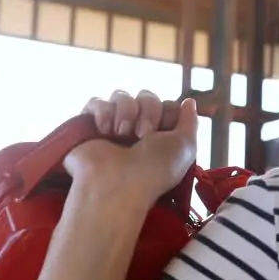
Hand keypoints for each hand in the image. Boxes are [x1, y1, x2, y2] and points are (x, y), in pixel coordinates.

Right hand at [67, 89, 198, 211]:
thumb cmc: (154, 170)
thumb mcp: (184, 147)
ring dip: (126, 111)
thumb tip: (189, 102)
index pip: (166, 105)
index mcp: (159, 136)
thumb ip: (190, 122)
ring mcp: (112, 127)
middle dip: (148, 111)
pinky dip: (103, 111)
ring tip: (122, 133)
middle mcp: (136, 130)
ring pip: (122, 95)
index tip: (163, 132)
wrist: (115, 184)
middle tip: (143, 135)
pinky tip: (105, 130)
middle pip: (146, 96)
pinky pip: (96, 101)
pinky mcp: (88, 125)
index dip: (167, 113)